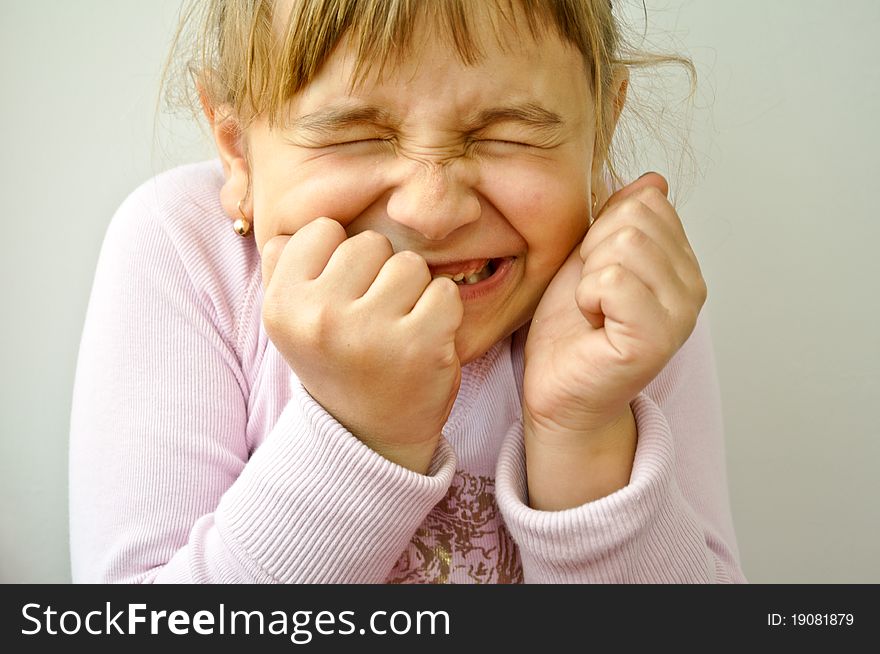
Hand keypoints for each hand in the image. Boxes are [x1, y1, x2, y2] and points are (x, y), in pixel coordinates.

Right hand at [260, 218, 463, 472]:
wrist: (368, 437)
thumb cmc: (335, 362)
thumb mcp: (292, 319)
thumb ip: (286, 264)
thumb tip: (305, 220)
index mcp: (282, 305)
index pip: (323, 230)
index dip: (340, 258)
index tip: (341, 296)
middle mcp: (320, 318)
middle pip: (370, 243)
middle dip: (378, 273)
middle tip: (371, 319)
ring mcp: (370, 333)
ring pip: (410, 264)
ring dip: (412, 292)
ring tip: (396, 329)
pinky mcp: (420, 346)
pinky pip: (444, 291)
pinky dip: (443, 312)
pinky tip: (423, 340)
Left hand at [523, 173, 707, 441]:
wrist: (559, 389)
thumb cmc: (571, 329)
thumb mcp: (591, 258)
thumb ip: (621, 219)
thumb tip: (654, 180)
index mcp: (682, 264)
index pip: (647, 200)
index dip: (603, 229)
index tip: (595, 271)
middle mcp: (693, 287)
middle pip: (636, 218)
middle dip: (594, 250)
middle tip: (592, 295)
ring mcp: (681, 314)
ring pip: (625, 244)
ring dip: (589, 276)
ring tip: (593, 310)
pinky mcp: (656, 338)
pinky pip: (612, 281)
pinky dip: (587, 298)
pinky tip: (593, 324)